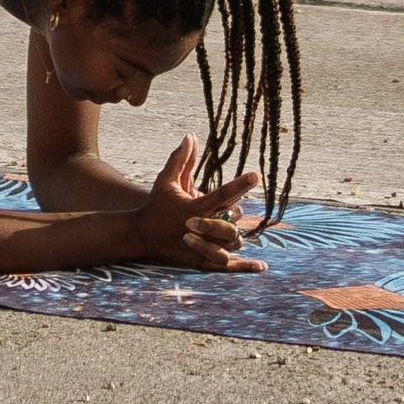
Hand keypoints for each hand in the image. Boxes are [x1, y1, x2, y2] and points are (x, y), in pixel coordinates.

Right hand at [135, 134, 265, 272]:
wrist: (141, 235)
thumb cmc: (155, 205)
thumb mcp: (166, 180)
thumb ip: (180, 159)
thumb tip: (190, 135)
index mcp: (195, 207)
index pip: (223, 193)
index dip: (241, 184)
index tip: (257, 175)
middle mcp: (200, 228)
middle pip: (230, 224)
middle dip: (235, 217)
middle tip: (235, 210)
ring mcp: (201, 248)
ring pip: (231, 245)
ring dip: (236, 237)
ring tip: (235, 231)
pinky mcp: (200, 262)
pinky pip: (226, 266)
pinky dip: (245, 267)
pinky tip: (262, 266)